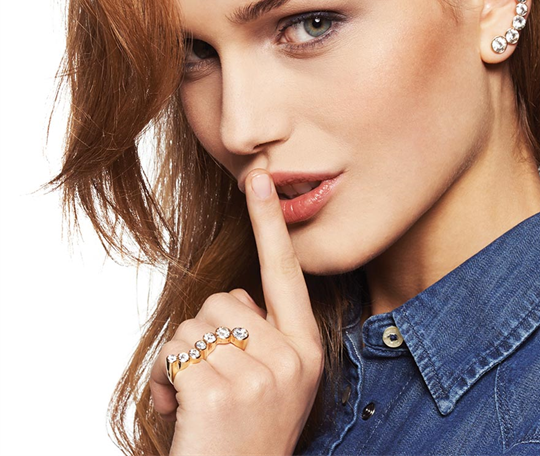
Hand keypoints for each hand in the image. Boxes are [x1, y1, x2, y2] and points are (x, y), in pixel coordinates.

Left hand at [149, 169, 324, 455]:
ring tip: (201, 402)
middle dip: (206, 336)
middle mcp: (292, 358)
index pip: (285, 273)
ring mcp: (261, 375)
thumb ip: (261, 332)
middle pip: (222, 300)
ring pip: (194, 325)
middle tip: (217, 384)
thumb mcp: (272, 381)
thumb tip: (237, 300)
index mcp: (304, 348)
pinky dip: (166, 381)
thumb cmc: (244, 434)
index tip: (259, 178)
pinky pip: (175, 352)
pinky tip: (184, 414)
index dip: (270, 222)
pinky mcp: (223, 392)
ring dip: (184, 361)